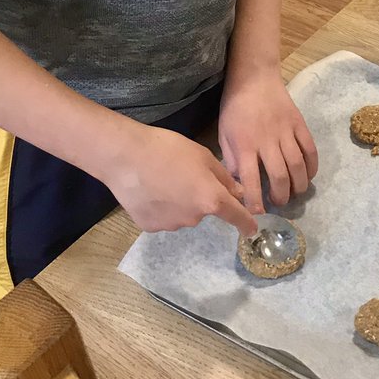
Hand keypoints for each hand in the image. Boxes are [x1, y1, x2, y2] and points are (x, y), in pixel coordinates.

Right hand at [104, 123, 256, 235]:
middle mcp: (194, 218)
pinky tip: (150, 190)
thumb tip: (239, 193)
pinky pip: (165, 217)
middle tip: (185, 175)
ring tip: (163, 180)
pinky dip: (162, 207)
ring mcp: (171, 225)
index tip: (252, 229)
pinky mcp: (150, 227)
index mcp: (212, 199)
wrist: (126, 157)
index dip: (246, 223)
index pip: (237, 216)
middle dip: (201, 197)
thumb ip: (224, 178)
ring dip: (181, 202)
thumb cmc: (168, 149)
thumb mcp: (203, 156)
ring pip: (184, 214)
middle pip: (205, 210)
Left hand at [218, 70, 318, 214]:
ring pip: (298, 165)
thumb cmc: (235, 108)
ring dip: (298, 185)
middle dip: (281, 196)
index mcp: (245, 145)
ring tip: (294, 193)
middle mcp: (267, 141)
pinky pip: (310, 149)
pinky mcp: (299, 124)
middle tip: (279, 203)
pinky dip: (312, 166)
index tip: (257, 215)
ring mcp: (286, 131)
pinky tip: (308, 176)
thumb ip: (231, 160)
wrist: (254, 78)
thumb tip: (238, 185)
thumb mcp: (223, 134)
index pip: (251, 180)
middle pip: (280, 176)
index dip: (255, 201)